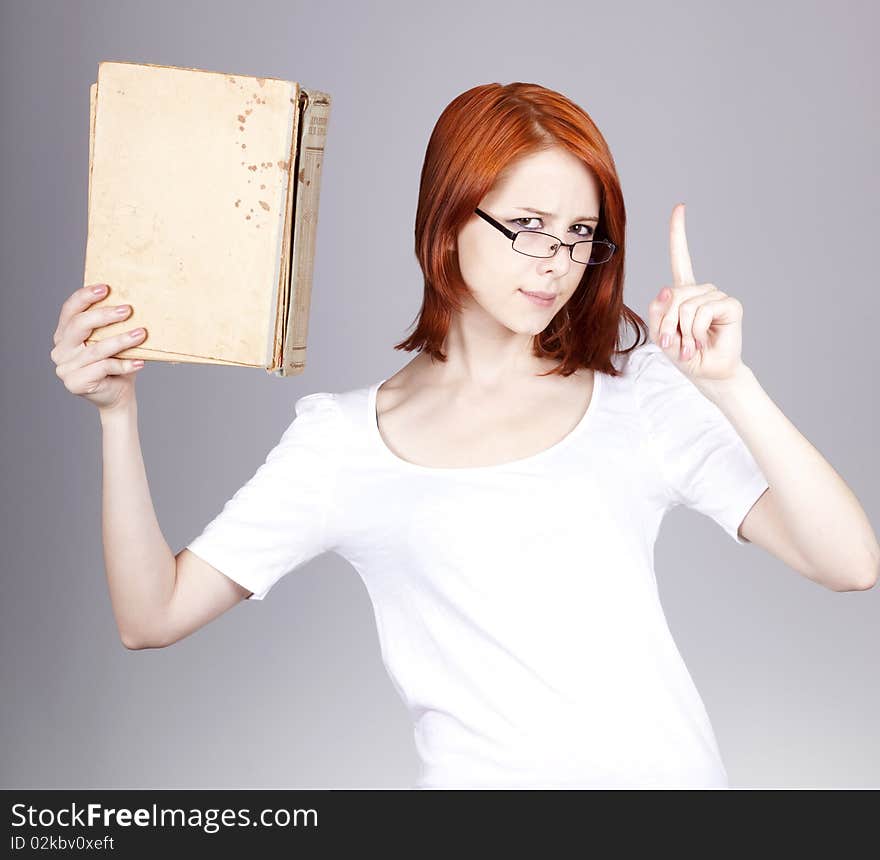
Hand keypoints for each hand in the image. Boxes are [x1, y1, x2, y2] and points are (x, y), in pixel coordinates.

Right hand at [50, 283, 147, 413]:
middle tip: (128, 310)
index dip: (85, 297)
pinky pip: (103, 368)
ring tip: (141, 334)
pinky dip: (124, 364)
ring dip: (121, 340)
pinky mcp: (75, 383)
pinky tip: (140, 362)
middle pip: (79, 326)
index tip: (105, 287)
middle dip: (104, 315)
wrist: (119, 396)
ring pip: (95, 349)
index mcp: (64, 334)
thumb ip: (111, 325)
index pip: (69, 310)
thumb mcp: (112, 340)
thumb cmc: (117, 364)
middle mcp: (60, 349)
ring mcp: (65, 367)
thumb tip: (130, 301)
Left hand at [648, 203, 745, 382]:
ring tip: (691, 344)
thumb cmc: (684, 354)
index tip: (680, 208)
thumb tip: (668, 289)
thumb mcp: (661, 335)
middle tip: (675, 344)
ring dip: (683, 331)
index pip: (680, 257)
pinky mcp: (730, 304)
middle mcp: (701, 290)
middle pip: (672, 294)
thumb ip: (657, 312)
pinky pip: (702, 312)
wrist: (708, 373)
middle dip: (668, 324)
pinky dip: (697, 331)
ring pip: (686, 306)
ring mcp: (717, 295)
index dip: (679, 233)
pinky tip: (703, 340)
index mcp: (684, 292)